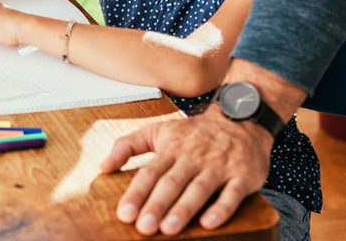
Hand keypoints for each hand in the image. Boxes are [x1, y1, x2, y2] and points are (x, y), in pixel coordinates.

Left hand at [99, 107, 272, 235]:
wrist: (241, 117)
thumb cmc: (195, 132)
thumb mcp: (158, 131)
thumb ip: (128, 146)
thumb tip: (103, 166)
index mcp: (171, 148)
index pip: (150, 172)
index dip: (137, 194)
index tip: (124, 214)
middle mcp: (193, 157)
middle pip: (172, 182)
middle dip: (157, 205)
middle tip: (143, 227)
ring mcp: (219, 166)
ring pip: (199, 188)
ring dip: (184, 209)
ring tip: (169, 228)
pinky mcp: (242, 176)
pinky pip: (232, 194)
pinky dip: (221, 209)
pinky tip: (209, 223)